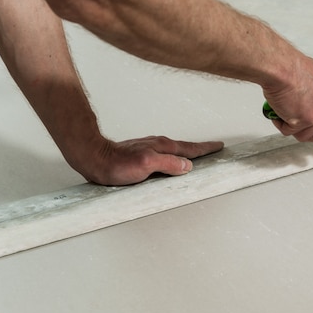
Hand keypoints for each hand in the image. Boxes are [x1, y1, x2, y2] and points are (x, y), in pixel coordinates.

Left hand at [70, 136, 223, 185]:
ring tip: (197, 156)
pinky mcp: (142, 155)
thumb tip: (188, 166)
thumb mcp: (146, 165)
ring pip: (175, 151)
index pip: (191, 149)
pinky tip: (173, 162)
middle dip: (201, 149)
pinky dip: (174, 157)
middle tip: (214, 148)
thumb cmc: (116, 164)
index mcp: (163, 147)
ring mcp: (150, 149)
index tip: (219, 146)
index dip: (206, 148)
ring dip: (188, 153)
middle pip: (185, 148)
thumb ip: (169, 164)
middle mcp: (158, 145)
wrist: (93, 159)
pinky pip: (165, 155)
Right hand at [262, 56, 312, 154]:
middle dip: (311, 136)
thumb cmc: (292, 67)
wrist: (280, 67)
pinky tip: (279, 112)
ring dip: (294, 129)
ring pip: (306, 136)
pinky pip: (291, 132)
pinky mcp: (305, 121)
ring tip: (286, 114)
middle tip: (301, 131)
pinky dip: (282, 124)